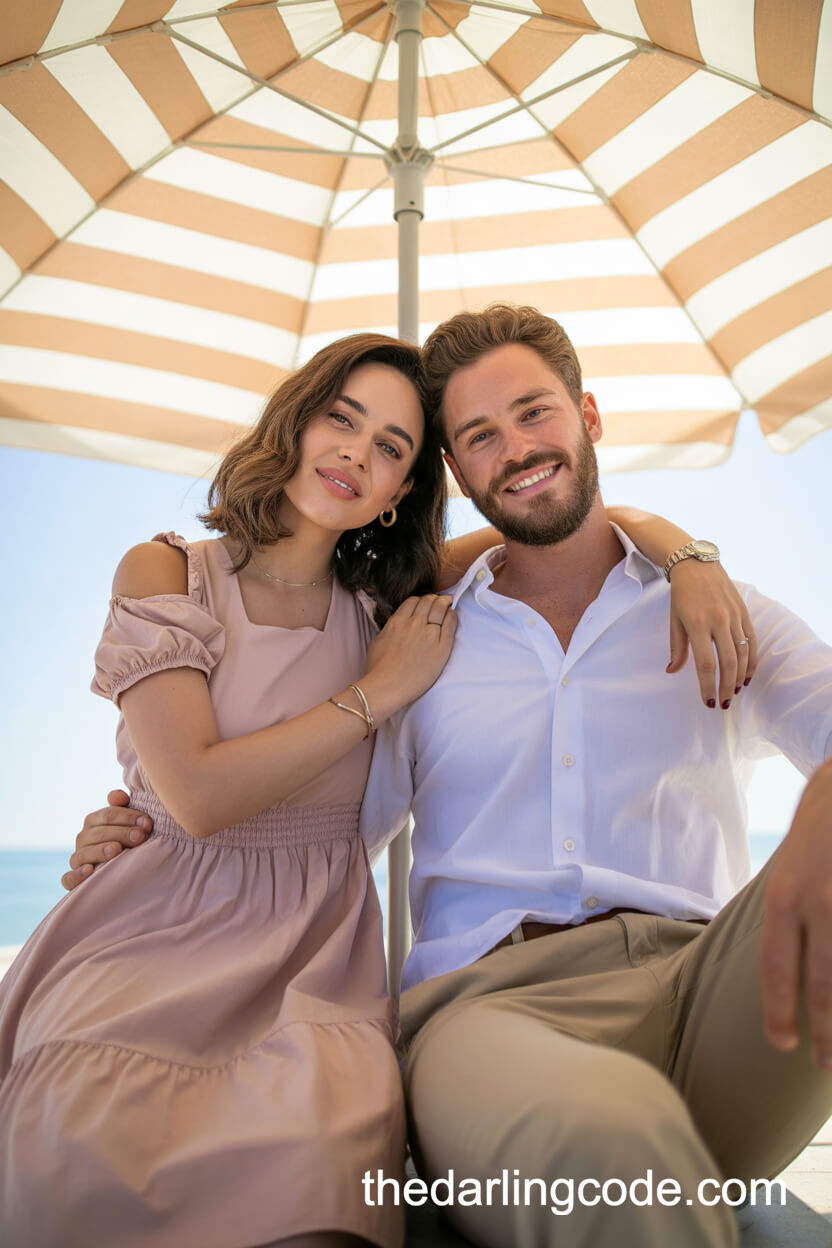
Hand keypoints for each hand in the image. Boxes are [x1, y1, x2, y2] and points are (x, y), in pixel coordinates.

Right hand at [61, 790, 153, 890]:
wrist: (116, 871)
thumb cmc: (125, 840)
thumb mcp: (126, 822)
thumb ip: (122, 807)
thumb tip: (119, 795)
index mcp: (94, 821)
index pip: (108, 814)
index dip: (128, 817)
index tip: (147, 824)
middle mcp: (83, 838)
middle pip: (99, 833)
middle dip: (121, 833)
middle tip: (140, 837)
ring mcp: (77, 859)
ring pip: (84, 853)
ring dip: (100, 850)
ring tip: (117, 849)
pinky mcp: (72, 879)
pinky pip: (69, 878)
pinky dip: (77, 875)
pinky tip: (90, 871)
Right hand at [364, 594, 456, 719]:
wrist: (387, 687)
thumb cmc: (378, 669)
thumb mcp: (377, 641)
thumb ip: (389, 629)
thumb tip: (396, 626)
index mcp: (397, 621)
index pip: (413, 601)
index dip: (421, 600)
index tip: (426, 602)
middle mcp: (414, 624)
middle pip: (428, 602)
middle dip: (435, 599)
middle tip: (440, 600)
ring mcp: (429, 635)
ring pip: (440, 609)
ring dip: (444, 604)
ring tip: (448, 603)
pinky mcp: (441, 648)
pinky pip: (450, 624)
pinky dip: (452, 616)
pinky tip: (452, 616)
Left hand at [666, 560, 756, 707]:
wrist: (697, 565)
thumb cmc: (681, 595)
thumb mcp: (674, 620)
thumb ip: (677, 648)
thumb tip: (672, 671)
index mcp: (697, 624)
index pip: (706, 664)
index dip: (708, 686)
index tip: (708, 702)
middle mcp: (719, 620)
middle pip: (728, 663)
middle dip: (726, 687)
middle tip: (724, 704)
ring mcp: (734, 616)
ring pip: (743, 654)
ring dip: (740, 678)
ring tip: (734, 692)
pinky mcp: (744, 613)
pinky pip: (752, 642)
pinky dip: (752, 661)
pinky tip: (747, 676)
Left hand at [759, 760, 831, 1068]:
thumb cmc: (820, 830)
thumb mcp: (790, 870)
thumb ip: (789, 916)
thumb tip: (786, 973)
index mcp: (784, 898)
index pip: (776, 968)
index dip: (778, 1010)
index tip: (782, 1043)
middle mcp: (819, 905)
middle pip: (823, 986)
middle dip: (826, 1032)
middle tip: (826, 1064)